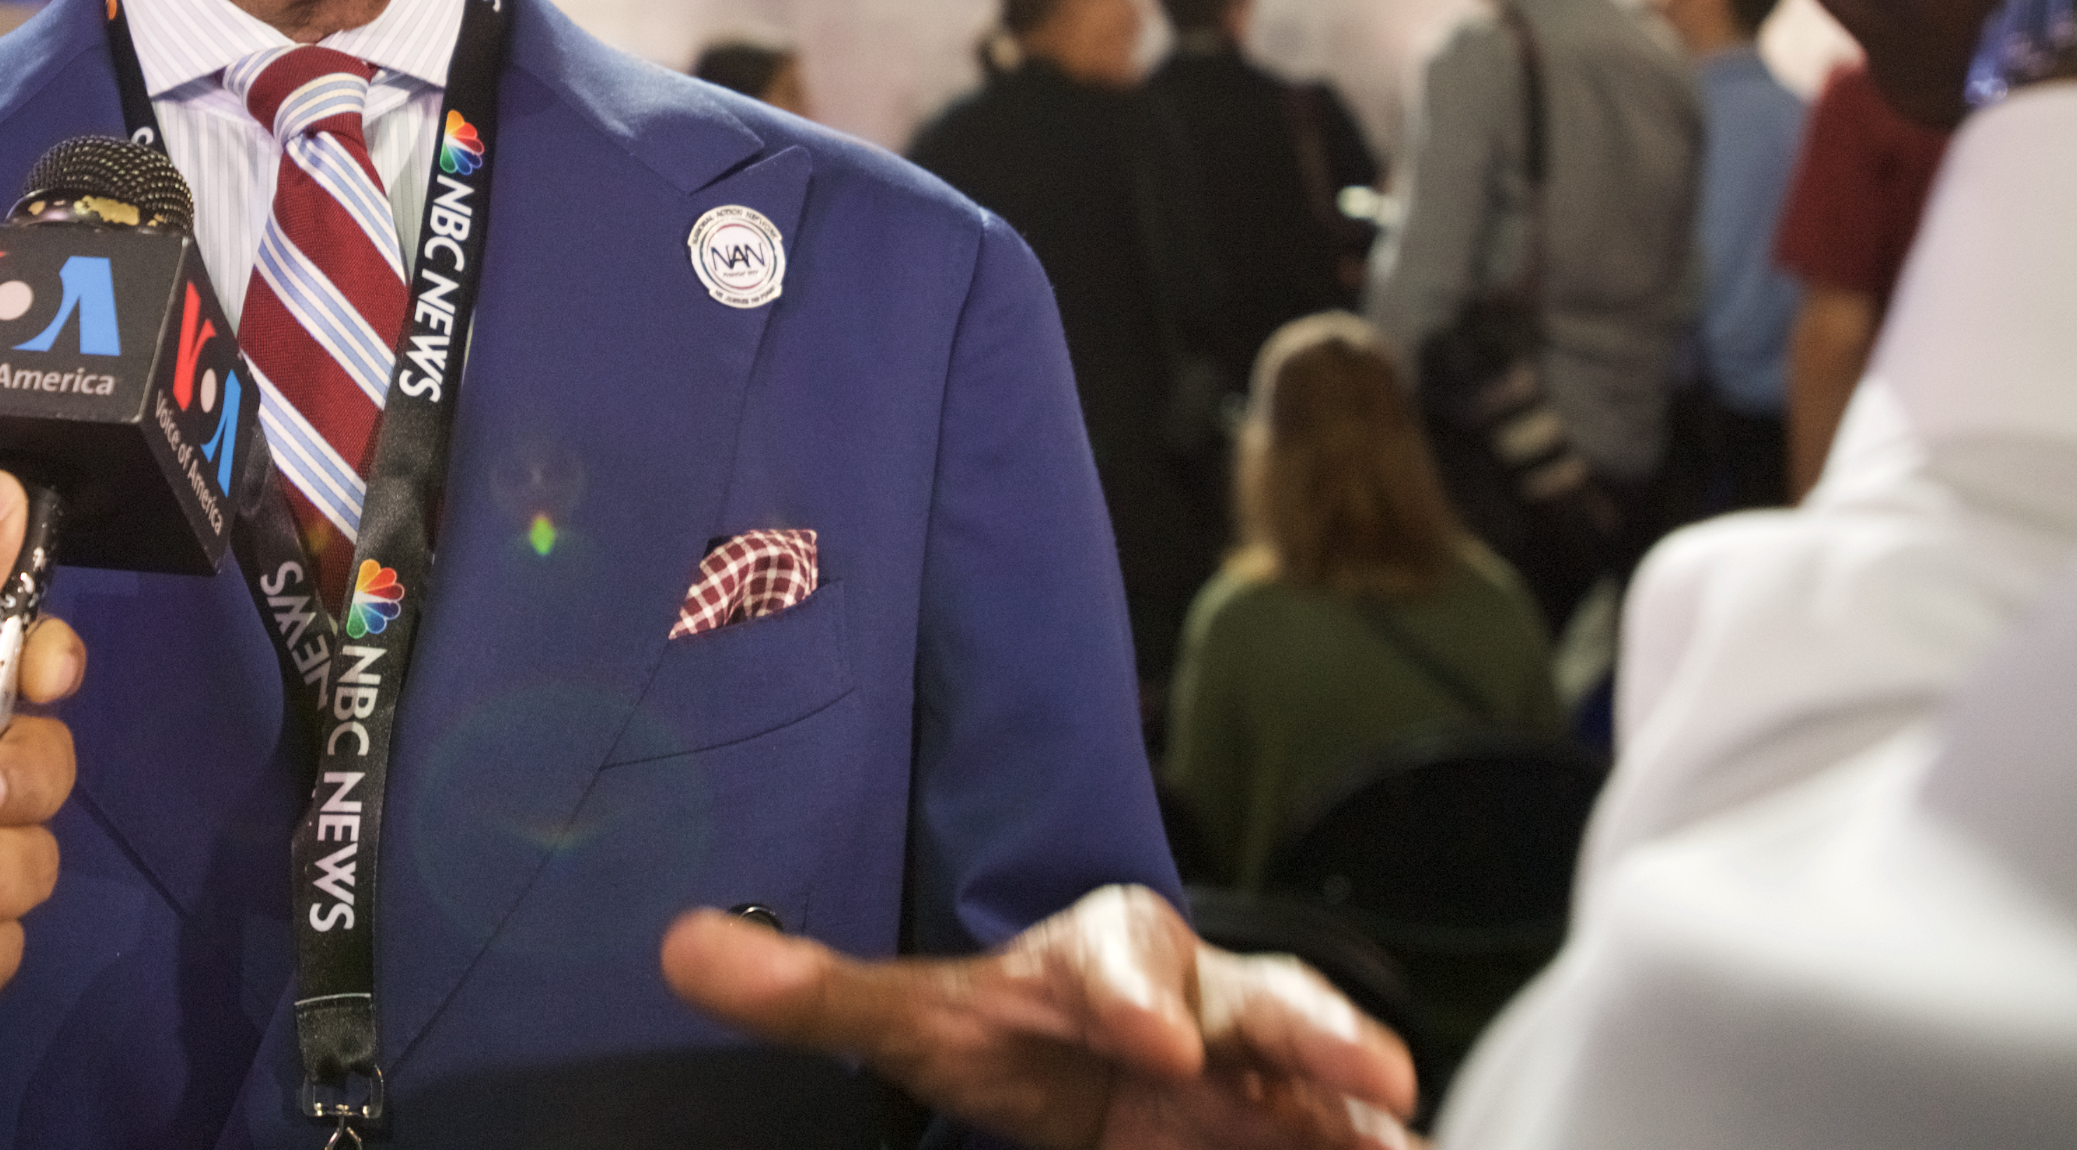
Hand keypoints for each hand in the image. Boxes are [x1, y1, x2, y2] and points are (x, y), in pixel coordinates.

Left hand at [661, 886, 1417, 1148]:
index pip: (1123, 952)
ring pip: (1333, 1076)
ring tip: (1401, 1126)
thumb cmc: (1030, 1036)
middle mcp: (1213, 1002)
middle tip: (1358, 1067)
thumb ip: (818, 995)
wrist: (1117, 1060)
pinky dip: (1379, 1146)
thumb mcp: (927, 1024)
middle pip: (1267, 1001)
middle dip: (1308, 1026)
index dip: (1134, 984)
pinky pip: (1357, 1141)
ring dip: (1365, 1097)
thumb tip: (675, 946)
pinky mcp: (1310, 1134)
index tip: (1139, 1027)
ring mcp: (1274, 1077)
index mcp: (1113, 956)